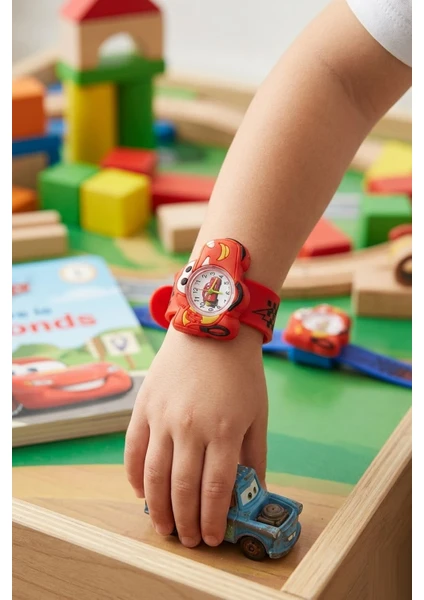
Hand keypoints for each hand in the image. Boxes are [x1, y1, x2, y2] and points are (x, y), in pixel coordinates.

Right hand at [125, 324, 267, 547]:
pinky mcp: (144, 406)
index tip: (212, 538)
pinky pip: (133, 449)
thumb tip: (253, 489)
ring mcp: (162, 416)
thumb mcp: (257, 413)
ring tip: (163, 527)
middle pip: (182, 488)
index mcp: (223, 430)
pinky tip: (140, 492)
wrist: (211, 327)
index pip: (214, 488)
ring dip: (157, 507)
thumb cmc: (240, 371)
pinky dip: (133, 475)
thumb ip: (253, 454)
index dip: (212, 519)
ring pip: (153, 474)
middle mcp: (190, 427)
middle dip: (185, 521)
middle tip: (187, 540)